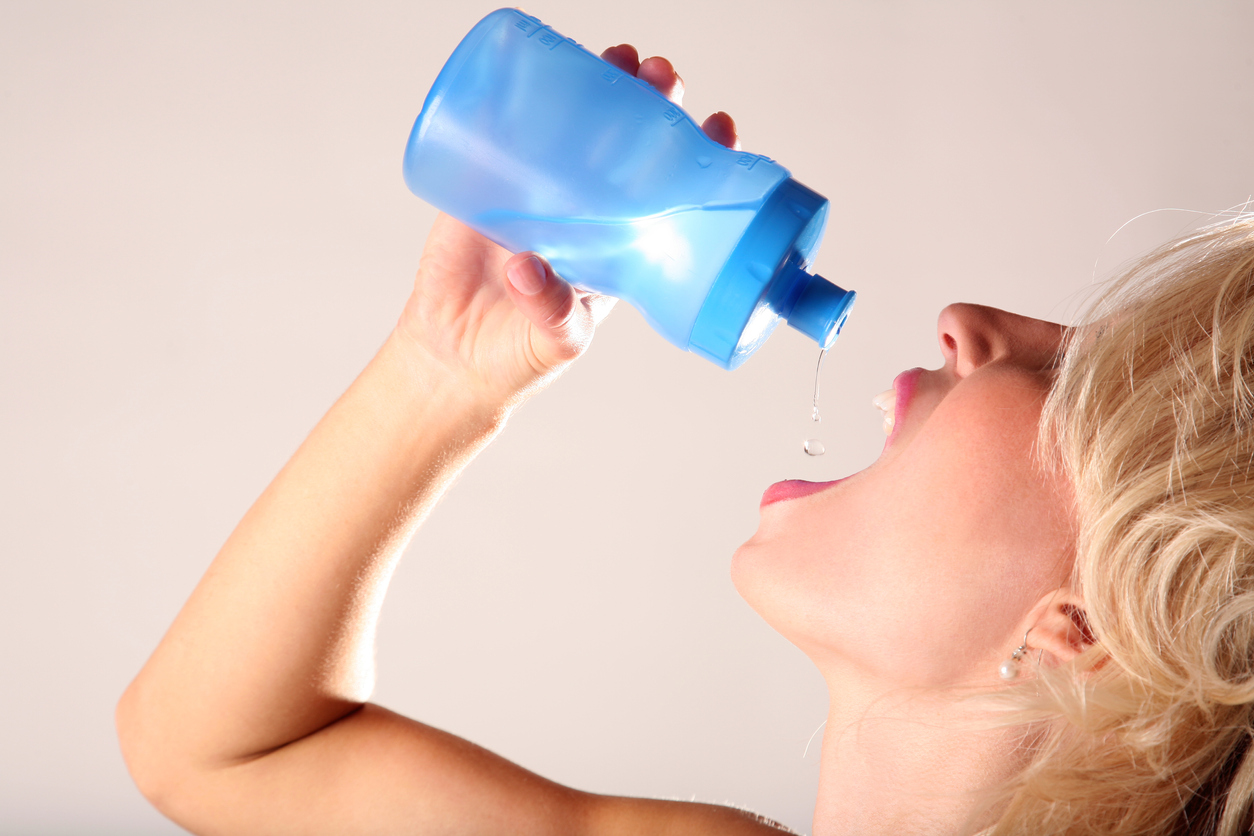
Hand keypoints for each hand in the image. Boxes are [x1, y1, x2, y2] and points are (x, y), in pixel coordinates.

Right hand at [394, 45, 741, 408]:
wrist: (453, 360)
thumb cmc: (520, 357)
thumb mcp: (557, 340)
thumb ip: (551, 311)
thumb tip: (529, 269)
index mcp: (620, 244)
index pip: (671, 190)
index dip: (699, 156)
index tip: (719, 127)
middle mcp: (586, 210)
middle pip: (629, 143)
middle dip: (653, 103)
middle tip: (662, 79)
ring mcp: (537, 194)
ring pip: (577, 126)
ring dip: (601, 86)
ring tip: (622, 62)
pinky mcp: (485, 188)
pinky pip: (505, 134)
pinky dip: (519, 102)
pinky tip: (536, 73)